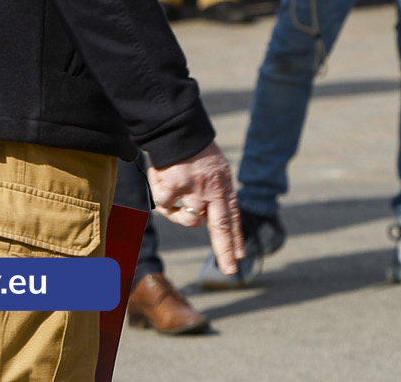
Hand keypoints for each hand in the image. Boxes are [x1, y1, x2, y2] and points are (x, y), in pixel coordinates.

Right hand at [147, 141, 244, 276]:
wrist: (178, 130)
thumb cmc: (193, 152)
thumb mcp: (213, 170)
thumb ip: (212, 194)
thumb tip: (201, 221)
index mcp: (223, 186)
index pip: (233, 216)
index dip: (236, 237)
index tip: (240, 257)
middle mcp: (213, 190)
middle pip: (221, 227)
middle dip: (226, 251)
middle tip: (231, 271)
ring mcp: (195, 191)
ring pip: (188, 220)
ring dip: (177, 212)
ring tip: (172, 187)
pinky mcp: (175, 189)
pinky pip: (165, 205)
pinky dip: (160, 192)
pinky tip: (161, 176)